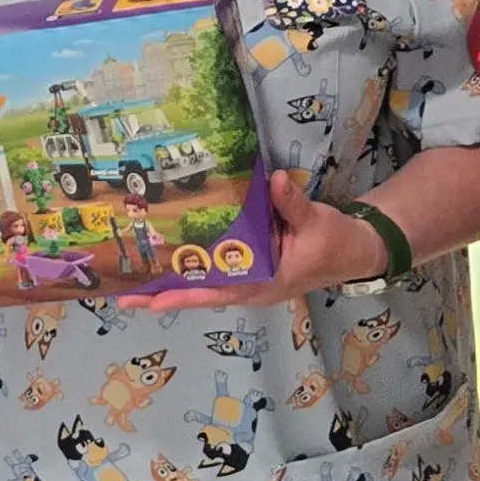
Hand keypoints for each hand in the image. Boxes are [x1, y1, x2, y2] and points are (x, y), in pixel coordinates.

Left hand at [131, 171, 386, 309]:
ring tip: (135, 278)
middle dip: (163, 294)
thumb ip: (291, 203)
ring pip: (204, 285)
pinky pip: (216, 272)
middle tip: (123, 295)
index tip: (151, 300)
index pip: (216, 292)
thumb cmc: (334, 242)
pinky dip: (192, 268)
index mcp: (264, 282)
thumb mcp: (316, 221)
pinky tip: (170, 259)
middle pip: (199, 294)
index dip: (183, 295)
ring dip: (173, 282)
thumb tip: (274, 180)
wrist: (356, 250)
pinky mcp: (251, 270)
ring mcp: (250, 282)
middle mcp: (251, 287)